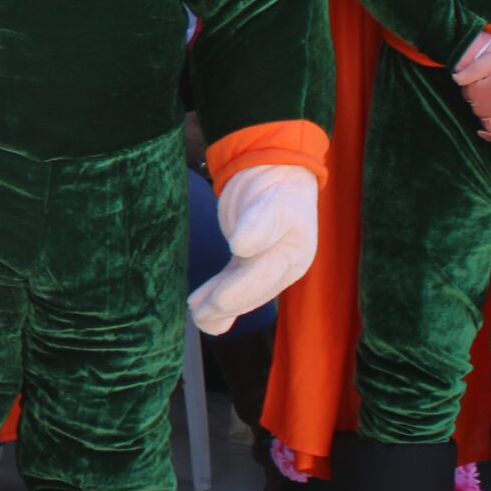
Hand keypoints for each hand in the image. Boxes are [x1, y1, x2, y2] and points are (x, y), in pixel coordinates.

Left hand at [187, 164, 319, 335]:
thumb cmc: (276, 188)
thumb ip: (259, 225)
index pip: (264, 276)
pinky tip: (201, 305)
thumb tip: (242, 247)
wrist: (276, 174)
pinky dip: (217, 294)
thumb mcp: (272, 202)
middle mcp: (283, 266)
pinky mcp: (249, 261)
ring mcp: (266, 266)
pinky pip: (233, 282)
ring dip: (219, 306)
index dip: (240, 290)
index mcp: (294, 254)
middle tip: (199, 316)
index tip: (217, 301)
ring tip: (196, 316)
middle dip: (226, 305)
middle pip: (253, 290)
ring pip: (241, 291)